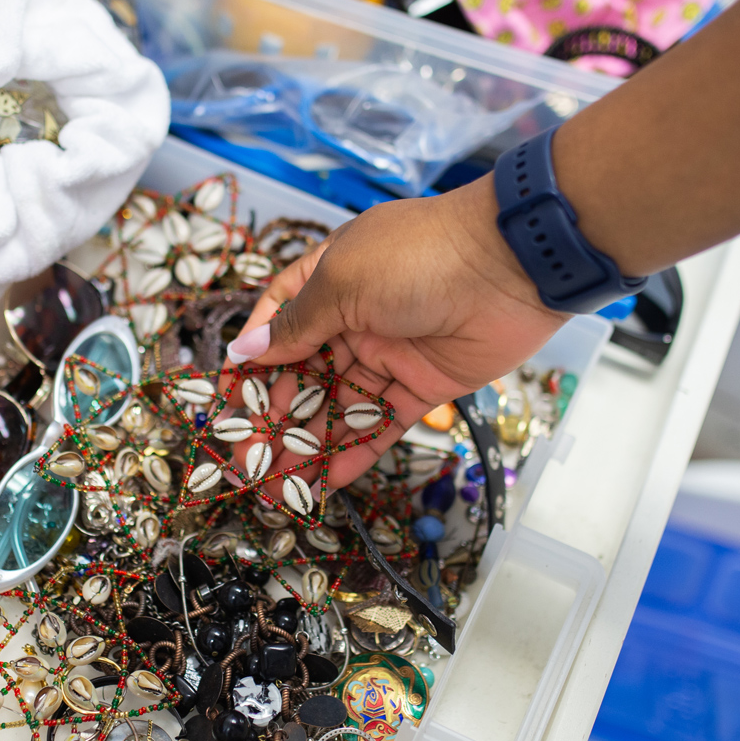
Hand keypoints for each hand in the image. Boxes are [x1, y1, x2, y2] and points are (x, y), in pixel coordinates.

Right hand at [225, 174, 568, 488]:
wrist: (511, 267)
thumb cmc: (418, 257)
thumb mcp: (343, 280)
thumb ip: (296, 325)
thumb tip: (246, 352)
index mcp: (329, 278)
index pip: (278, 322)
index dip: (251, 360)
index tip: (228, 400)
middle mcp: (355, 317)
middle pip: (302, 374)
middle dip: (273, 417)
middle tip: (247, 461)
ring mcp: (388, 353)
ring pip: (337, 406)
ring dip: (307, 443)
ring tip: (276, 483)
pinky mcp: (422, 386)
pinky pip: (380, 423)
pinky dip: (353, 451)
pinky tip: (324, 480)